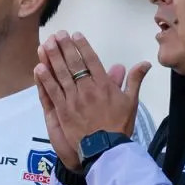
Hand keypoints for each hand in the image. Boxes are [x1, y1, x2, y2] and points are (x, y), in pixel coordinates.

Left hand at [36, 30, 150, 156]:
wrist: (106, 150)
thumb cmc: (119, 127)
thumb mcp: (131, 102)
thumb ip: (134, 80)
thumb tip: (145, 63)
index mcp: (104, 85)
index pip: (91, 61)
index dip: (82, 46)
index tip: (75, 35)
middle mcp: (87, 89)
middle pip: (74, 64)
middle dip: (65, 47)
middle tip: (58, 34)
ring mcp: (73, 100)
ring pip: (61, 74)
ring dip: (52, 58)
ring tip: (46, 44)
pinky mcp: (62, 111)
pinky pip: (52, 92)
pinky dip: (45, 79)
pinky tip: (39, 67)